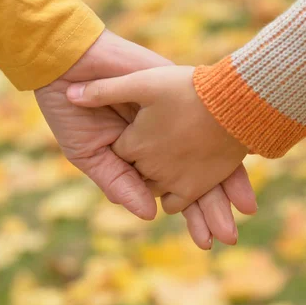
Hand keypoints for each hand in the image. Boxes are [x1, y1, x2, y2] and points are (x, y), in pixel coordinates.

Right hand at [37, 31, 255, 247]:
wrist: (66, 65)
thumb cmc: (70, 111)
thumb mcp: (90, 154)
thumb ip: (118, 182)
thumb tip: (149, 215)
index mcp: (140, 157)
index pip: (171, 189)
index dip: (189, 213)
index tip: (206, 239)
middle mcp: (163, 139)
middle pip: (194, 177)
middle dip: (210, 209)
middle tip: (228, 237)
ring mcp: (172, 118)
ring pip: (205, 154)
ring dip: (221, 187)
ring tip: (239, 215)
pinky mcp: (178, 95)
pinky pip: (205, 122)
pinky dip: (219, 146)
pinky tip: (235, 171)